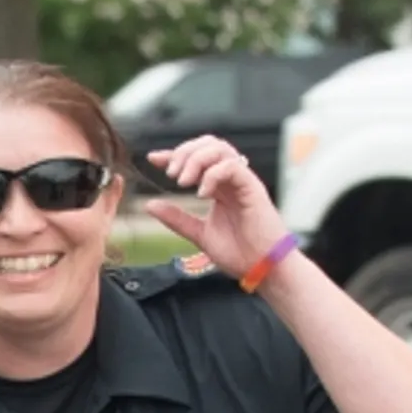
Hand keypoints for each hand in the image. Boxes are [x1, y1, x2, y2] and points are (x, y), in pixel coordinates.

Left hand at [141, 137, 289, 279]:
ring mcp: (243, 181)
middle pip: (208, 144)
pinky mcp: (253, 187)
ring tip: (182, 182)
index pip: (196, 158)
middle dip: (184, 152)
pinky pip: (232, 166)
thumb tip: (149, 205)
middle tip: (170, 173)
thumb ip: (176, 218)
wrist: (262, 269)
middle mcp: (231, 179)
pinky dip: (213, 174)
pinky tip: (201, 194)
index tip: (153, 159)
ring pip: (220, 149)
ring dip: (196, 160)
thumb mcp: (199, 234)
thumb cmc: (239, 253)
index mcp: (219, 187)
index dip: (173, 154)